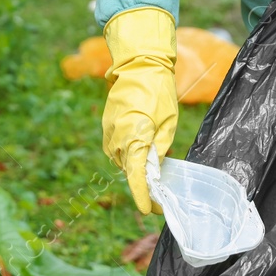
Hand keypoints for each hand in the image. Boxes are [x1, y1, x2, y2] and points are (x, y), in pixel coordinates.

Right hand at [101, 6, 178, 213]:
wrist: (139, 66)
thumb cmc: (158, 93)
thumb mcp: (168, 124)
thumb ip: (159, 149)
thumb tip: (154, 170)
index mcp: (135, 137)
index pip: (136, 176)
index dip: (142, 195)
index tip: (148, 210)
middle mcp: (117, 138)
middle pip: (129, 169)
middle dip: (143, 180)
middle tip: (162, 190)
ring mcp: (109, 132)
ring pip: (123, 159)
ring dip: (136, 163)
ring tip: (154, 163)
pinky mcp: (107, 126)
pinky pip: (117, 147)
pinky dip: (129, 151)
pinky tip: (142, 145)